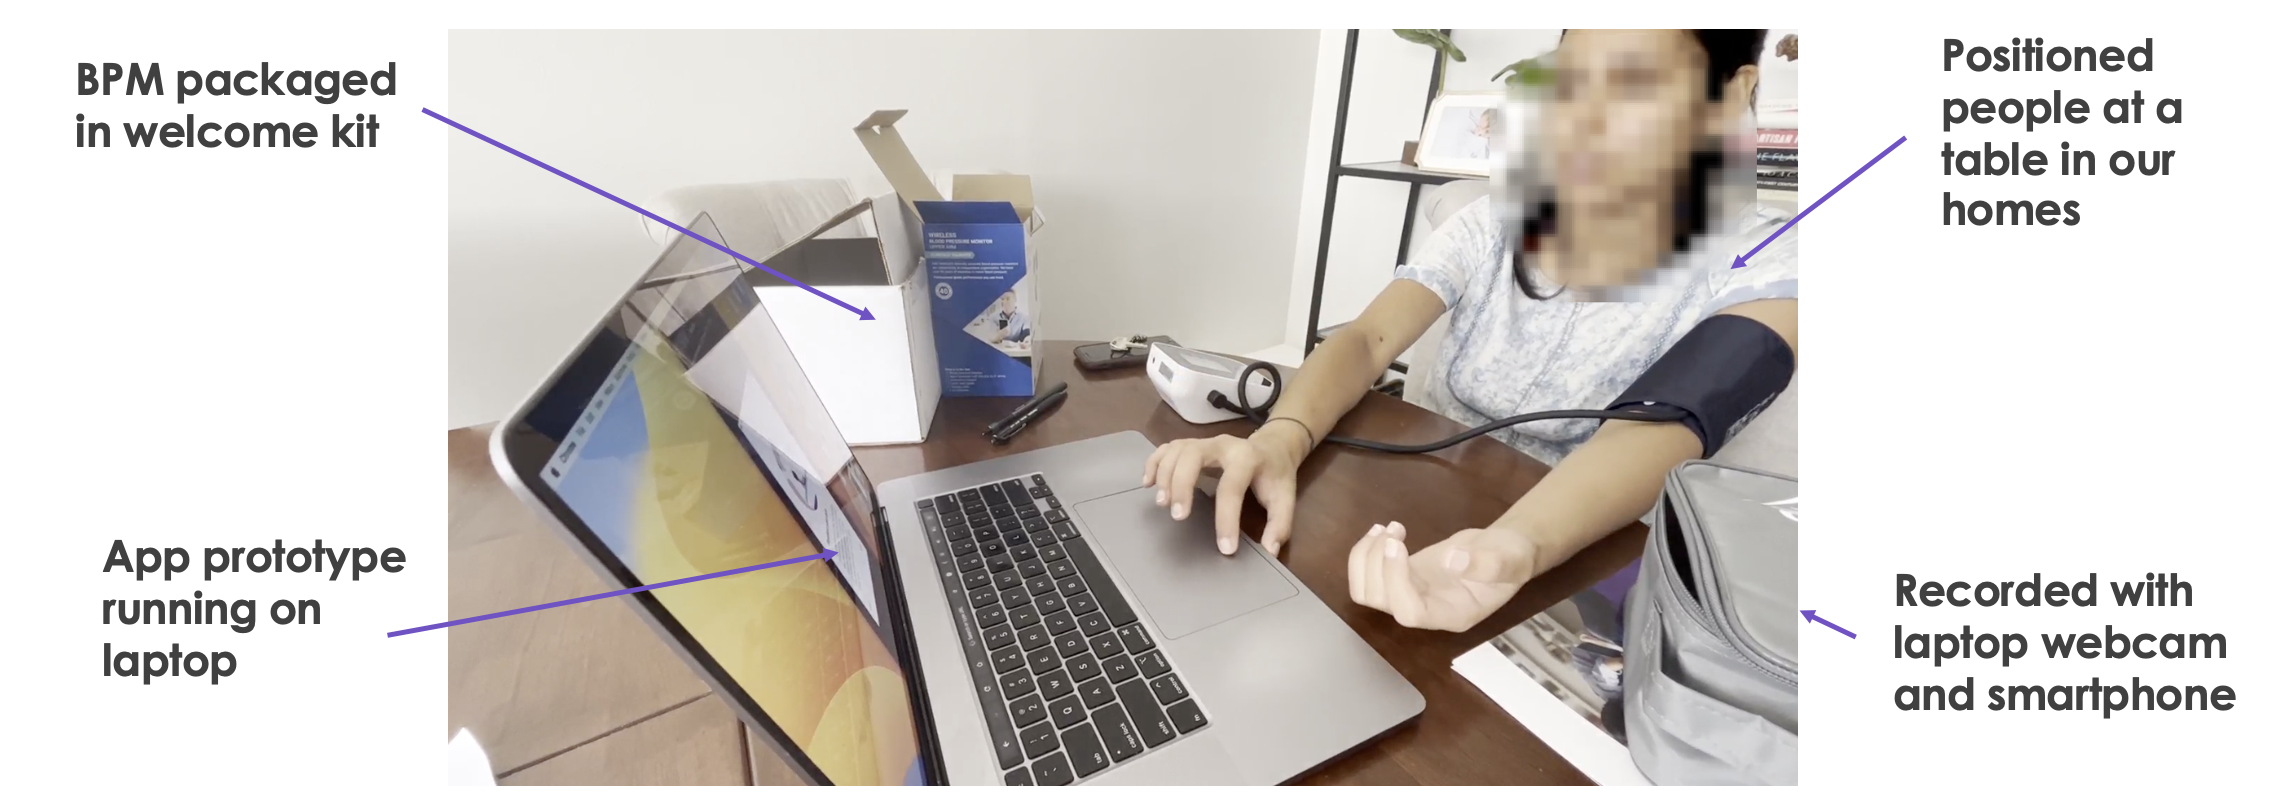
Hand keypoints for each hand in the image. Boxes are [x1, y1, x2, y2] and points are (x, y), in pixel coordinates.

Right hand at [1141, 433, 1299, 554]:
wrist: (1273, 446)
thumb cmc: (1275, 474)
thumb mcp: (1285, 498)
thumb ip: (1280, 525)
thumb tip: (1269, 550)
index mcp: (1247, 458)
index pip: (1231, 487)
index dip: (1226, 519)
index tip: (1224, 548)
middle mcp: (1223, 444)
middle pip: (1193, 456)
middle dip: (1182, 484)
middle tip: (1177, 516)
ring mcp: (1204, 441)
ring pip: (1177, 450)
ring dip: (1165, 475)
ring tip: (1162, 504)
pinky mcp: (1192, 444)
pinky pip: (1167, 448)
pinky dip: (1154, 463)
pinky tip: (1147, 483)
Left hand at [1348, 522, 1540, 631]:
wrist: (1504, 549)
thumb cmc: (1512, 557)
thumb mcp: (1511, 559)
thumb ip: (1487, 564)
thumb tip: (1452, 560)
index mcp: (1452, 614)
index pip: (1410, 612)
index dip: (1396, 582)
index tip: (1397, 546)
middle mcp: (1427, 610)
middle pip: (1380, 601)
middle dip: (1375, 564)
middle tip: (1393, 530)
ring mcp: (1411, 594)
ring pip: (1366, 591)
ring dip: (1364, 558)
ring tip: (1384, 528)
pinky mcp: (1403, 577)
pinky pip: (1370, 575)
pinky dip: (1366, 552)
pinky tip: (1385, 530)